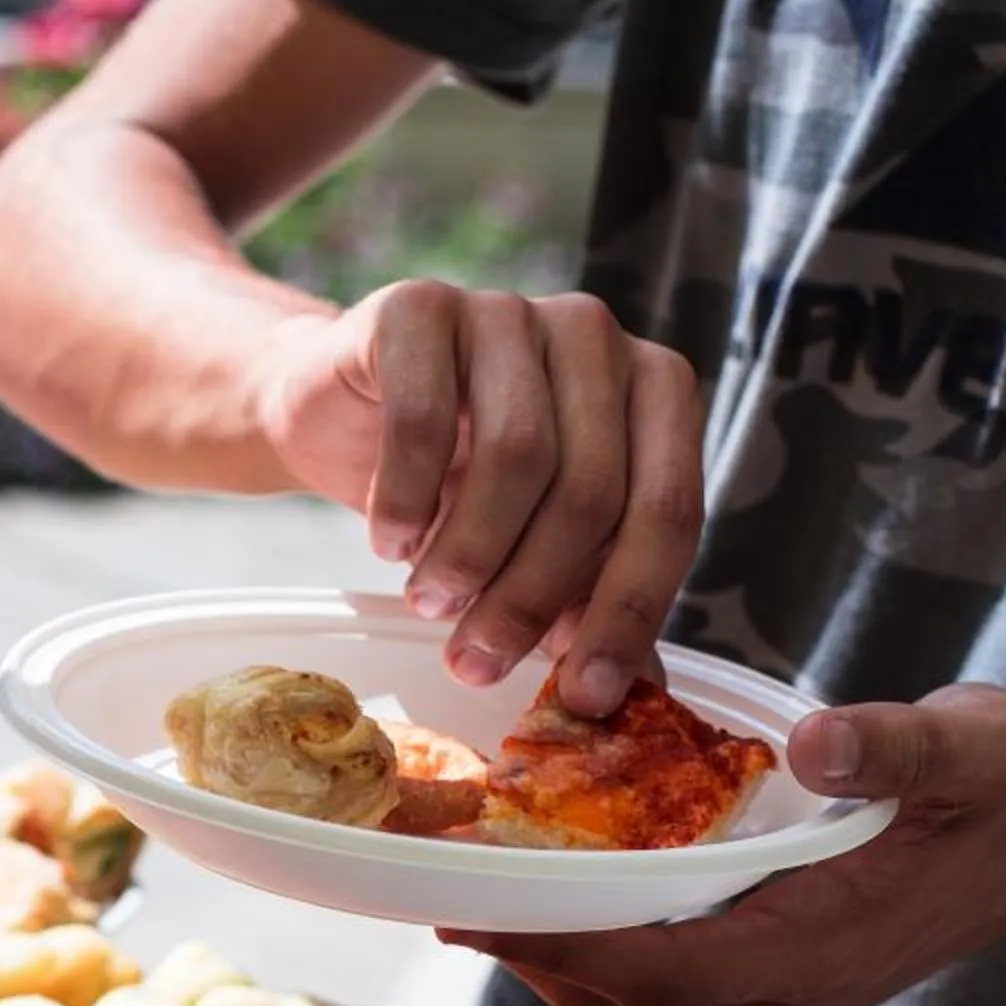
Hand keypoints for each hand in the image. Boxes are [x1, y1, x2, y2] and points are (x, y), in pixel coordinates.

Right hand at [252, 281, 704, 715]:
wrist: (338, 412)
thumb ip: (586, 600)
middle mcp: (593, 334)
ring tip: (429, 601)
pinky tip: (390, 540)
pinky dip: (405, 499)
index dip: (631, 609)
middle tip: (477, 661)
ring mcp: (507, 309)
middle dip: (532, 594)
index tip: (588, 692)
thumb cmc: (450, 481)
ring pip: (516, 453)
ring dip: (468, 552)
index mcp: (652, 386)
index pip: (668, 506)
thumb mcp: (532, 543)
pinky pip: (423, 418)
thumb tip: (637, 699)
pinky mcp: (419, 305)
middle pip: (591, 486)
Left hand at [439, 687, 1005, 1005]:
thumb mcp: (971, 745)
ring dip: (538, 951)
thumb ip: (896, 744)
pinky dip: (581, 949)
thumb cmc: (996, 792)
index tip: (463, 911)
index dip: (551, 947)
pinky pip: (640, 992)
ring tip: (455, 887)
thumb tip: (815, 742)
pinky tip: (533, 895)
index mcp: (808, 961)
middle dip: (516, 946)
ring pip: (614, 1004)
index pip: (649, 971)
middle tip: (424, 885)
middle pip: (609, 997)